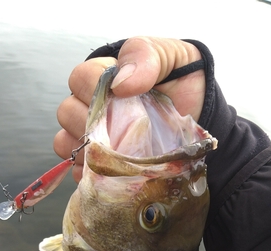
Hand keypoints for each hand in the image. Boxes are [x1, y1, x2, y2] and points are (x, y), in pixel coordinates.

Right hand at [53, 37, 205, 181]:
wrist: (203, 119)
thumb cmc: (184, 83)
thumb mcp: (171, 57)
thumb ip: (144, 56)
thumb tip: (119, 84)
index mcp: (106, 78)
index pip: (80, 79)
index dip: (93, 89)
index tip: (121, 97)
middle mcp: (93, 106)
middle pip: (67, 112)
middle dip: (91, 123)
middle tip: (121, 131)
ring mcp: (95, 136)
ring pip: (66, 142)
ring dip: (87, 151)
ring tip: (116, 154)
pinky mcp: (100, 163)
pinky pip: (78, 170)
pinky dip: (89, 174)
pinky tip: (111, 174)